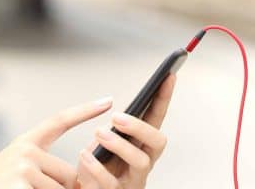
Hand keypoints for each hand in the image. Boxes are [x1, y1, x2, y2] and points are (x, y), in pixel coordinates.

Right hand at [0, 97, 113, 188]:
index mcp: (25, 143)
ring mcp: (24, 166)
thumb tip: (77, 179)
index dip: (85, 110)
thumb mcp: (17, 169)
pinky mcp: (22, 182)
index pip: (60, 120)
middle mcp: (25, 150)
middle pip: (69, 173)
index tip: (107, 100)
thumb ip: (42, 166)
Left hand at [75, 73, 176, 188]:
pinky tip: (85, 156)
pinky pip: (111, 183)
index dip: (163, 98)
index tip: (169, 76)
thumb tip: (111, 107)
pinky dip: (97, 167)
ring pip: (141, 162)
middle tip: (118, 117)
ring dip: (120, 145)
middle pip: (158, 142)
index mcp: (140, 146)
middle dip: (141, 126)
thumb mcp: (103, 145)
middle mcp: (142, 163)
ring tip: (100, 133)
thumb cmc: (95, 172)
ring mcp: (133, 180)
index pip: (156, 118)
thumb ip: (110, 130)